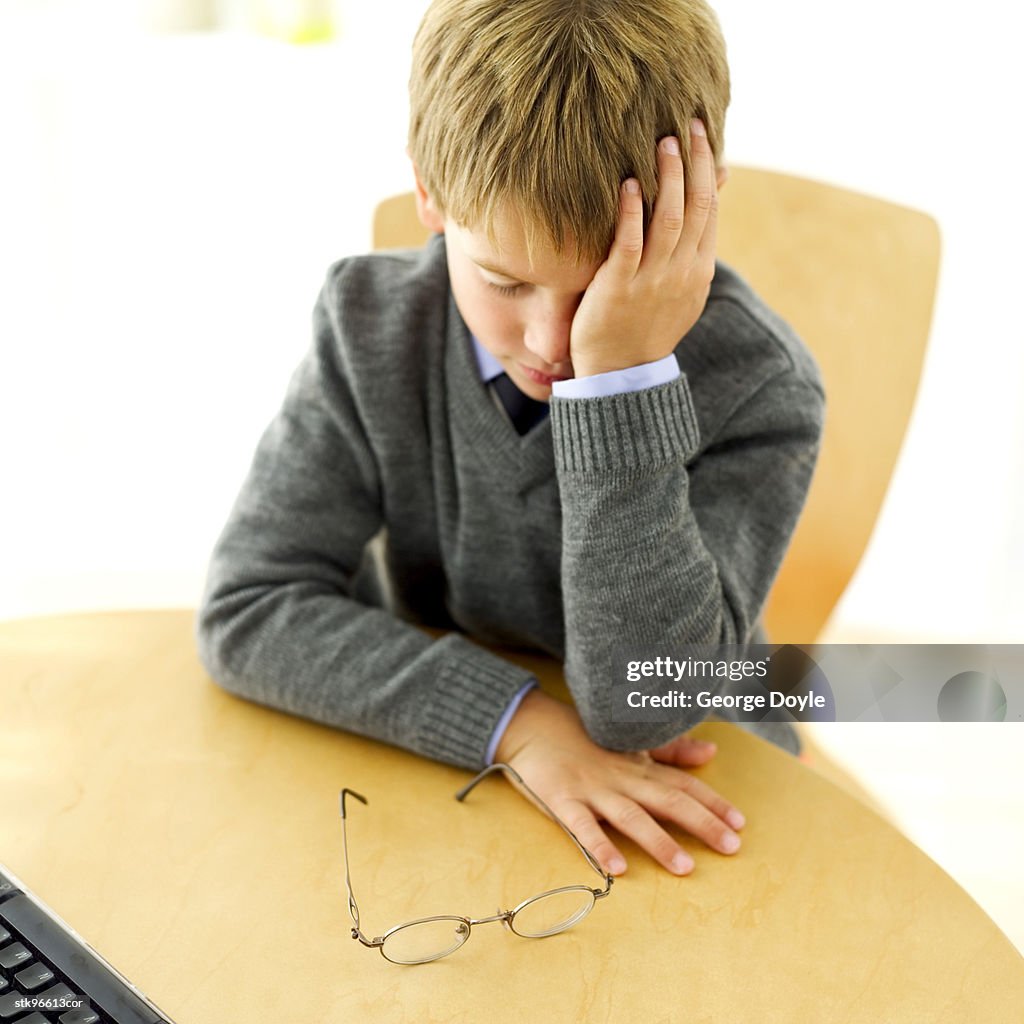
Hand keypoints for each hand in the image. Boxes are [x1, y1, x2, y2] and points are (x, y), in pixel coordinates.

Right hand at [494, 690, 744, 875]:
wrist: (531, 725)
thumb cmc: (582, 736)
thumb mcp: (629, 741)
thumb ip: (670, 750)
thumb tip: (711, 751)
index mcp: (638, 766)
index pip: (682, 784)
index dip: (712, 802)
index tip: (740, 823)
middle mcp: (621, 778)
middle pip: (668, 800)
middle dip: (701, 823)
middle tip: (731, 847)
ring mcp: (592, 790)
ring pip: (631, 817)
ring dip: (659, 842)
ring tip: (685, 867)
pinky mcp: (562, 802)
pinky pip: (582, 828)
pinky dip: (599, 847)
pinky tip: (617, 869)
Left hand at [569, 120, 719, 377]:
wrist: (622, 373)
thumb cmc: (645, 325)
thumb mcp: (681, 288)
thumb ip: (693, 246)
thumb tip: (711, 198)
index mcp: (699, 270)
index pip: (710, 210)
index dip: (707, 169)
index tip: (702, 133)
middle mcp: (682, 272)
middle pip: (697, 207)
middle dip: (694, 163)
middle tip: (687, 123)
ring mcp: (652, 280)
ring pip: (669, 220)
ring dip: (668, 178)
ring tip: (662, 142)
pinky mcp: (620, 287)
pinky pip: (629, 244)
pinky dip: (631, 213)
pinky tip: (627, 184)